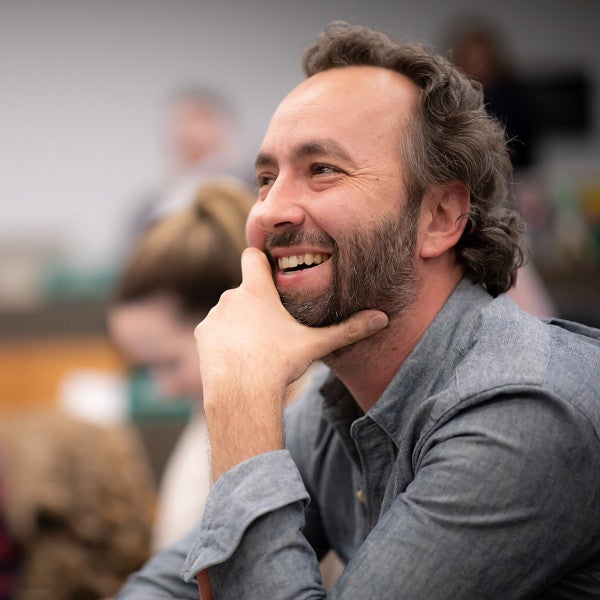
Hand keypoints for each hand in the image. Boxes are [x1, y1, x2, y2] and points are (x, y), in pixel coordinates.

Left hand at [195, 247, 387, 477]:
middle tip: (273, 325)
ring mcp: (214, 316)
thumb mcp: (315, 345)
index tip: (270, 271)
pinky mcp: (202, 336)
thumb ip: (348, 330)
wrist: (241, 393)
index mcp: (257, 291)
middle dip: (257, 302)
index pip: (251, 255)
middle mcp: (231, 297)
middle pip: (245, 289)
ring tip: (256, 346)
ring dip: (240, 321)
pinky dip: (225, 339)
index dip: (260, 260)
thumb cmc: (278, 363)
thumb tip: (382, 320)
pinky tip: (238, 357)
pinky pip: (215, 330)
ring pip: (230, 311)